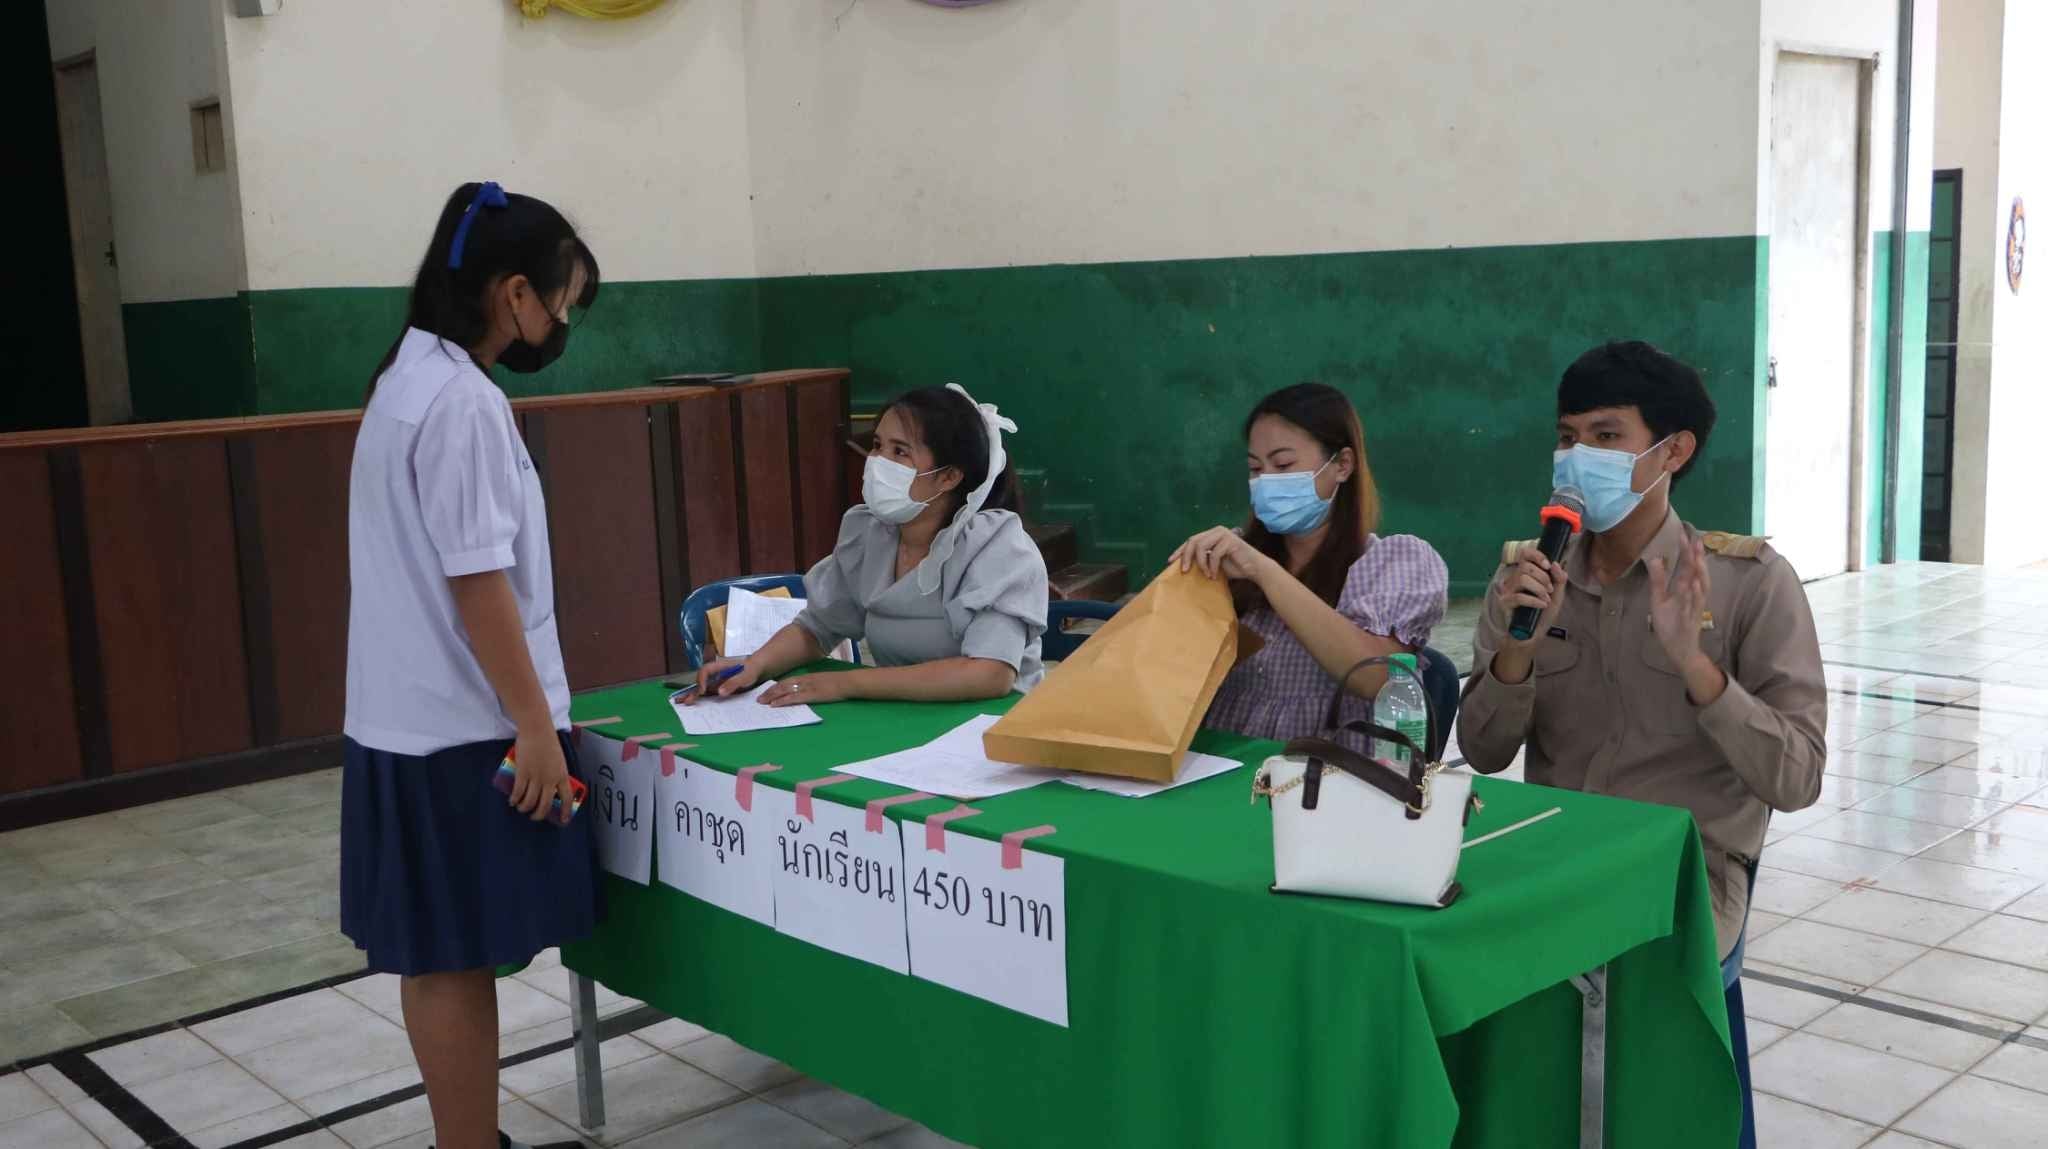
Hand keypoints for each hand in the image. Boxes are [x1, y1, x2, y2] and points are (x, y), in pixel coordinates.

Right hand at [508, 727, 573, 821]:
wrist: (537, 730)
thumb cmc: (548, 742)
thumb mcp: (559, 760)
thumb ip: (556, 773)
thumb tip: (551, 787)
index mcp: (562, 775)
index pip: (567, 798)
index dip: (565, 811)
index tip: (563, 820)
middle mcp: (550, 779)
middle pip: (545, 805)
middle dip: (539, 814)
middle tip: (534, 816)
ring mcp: (536, 777)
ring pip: (530, 801)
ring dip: (524, 808)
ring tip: (521, 808)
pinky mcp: (523, 773)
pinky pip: (518, 792)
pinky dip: (515, 799)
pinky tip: (512, 801)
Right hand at [682, 657, 759, 704]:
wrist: (756, 667)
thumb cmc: (751, 669)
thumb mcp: (745, 676)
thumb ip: (734, 682)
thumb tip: (720, 692)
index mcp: (720, 666)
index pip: (706, 671)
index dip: (702, 680)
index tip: (702, 691)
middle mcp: (716, 672)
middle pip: (700, 680)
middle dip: (692, 690)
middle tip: (685, 700)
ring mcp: (716, 679)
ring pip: (702, 686)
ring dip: (693, 694)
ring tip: (684, 702)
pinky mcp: (718, 685)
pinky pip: (708, 691)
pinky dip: (700, 696)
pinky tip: (693, 702)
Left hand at [760, 672, 850, 707]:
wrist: (848, 682)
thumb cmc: (838, 683)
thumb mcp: (822, 681)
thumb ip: (812, 685)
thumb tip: (804, 691)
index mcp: (807, 677)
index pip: (787, 681)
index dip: (775, 687)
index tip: (766, 691)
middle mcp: (804, 681)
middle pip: (782, 685)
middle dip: (769, 692)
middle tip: (758, 699)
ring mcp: (807, 687)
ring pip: (785, 691)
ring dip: (772, 696)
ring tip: (762, 702)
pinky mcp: (811, 695)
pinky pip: (793, 698)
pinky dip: (782, 701)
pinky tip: (775, 704)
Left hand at [1169, 527, 1269, 581]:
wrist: (1254, 569)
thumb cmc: (1234, 567)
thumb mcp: (1213, 563)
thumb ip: (1201, 559)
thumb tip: (1182, 565)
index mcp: (1211, 534)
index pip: (1191, 540)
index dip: (1180, 551)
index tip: (1170, 562)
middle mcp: (1216, 531)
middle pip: (1193, 541)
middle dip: (1186, 556)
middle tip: (1184, 571)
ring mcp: (1223, 534)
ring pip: (1201, 546)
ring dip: (1201, 563)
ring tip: (1206, 574)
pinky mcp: (1230, 540)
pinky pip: (1214, 553)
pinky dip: (1212, 566)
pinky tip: (1214, 575)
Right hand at [1492, 544, 1568, 650]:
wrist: (1532, 635)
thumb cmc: (1542, 614)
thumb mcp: (1557, 596)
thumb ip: (1559, 580)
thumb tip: (1556, 564)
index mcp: (1525, 574)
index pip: (1525, 554)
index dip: (1536, 555)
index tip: (1548, 565)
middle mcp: (1513, 580)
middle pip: (1525, 567)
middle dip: (1542, 577)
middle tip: (1550, 590)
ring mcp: (1507, 591)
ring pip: (1522, 579)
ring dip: (1539, 588)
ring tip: (1546, 599)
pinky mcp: (1505, 603)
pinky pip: (1519, 597)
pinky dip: (1534, 600)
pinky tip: (1542, 605)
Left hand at [1645, 537, 1710, 667]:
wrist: (1679, 649)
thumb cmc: (1670, 622)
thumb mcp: (1659, 599)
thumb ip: (1658, 580)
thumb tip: (1655, 558)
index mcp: (1685, 589)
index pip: (1687, 567)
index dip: (1686, 552)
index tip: (1685, 533)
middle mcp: (1693, 596)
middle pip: (1696, 574)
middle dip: (1696, 558)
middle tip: (1694, 540)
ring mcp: (1693, 608)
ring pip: (1699, 589)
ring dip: (1699, 574)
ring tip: (1696, 558)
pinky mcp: (1689, 621)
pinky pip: (1692, 607)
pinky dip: (1693, 596)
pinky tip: (1692, 585)